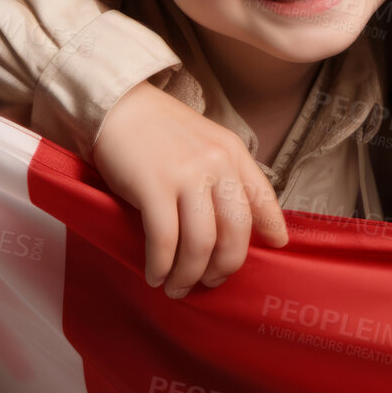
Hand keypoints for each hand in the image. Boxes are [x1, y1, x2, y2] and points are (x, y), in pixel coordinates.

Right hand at [91, 82, 287, 297]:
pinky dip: (161, 265)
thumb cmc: (158, 130)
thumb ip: (225, 174)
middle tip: (211, 282)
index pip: (264, 197)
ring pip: (201, 242)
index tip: (275, 248)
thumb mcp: (206, 143)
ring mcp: (186, 176)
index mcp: (234, 154)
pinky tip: (155, 276)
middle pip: (235, 232)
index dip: (272, 227)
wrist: (116, 105)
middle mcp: (217, 165)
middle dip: (225, 267)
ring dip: (190, 274)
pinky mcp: (152, 186)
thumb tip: (239, 218)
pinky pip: (164, 239)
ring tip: (178, 287)